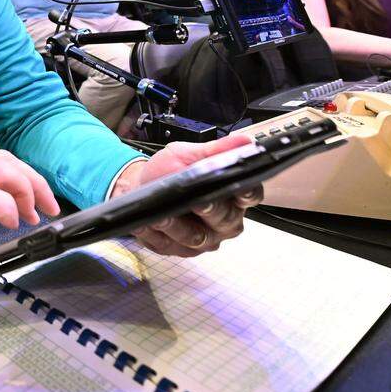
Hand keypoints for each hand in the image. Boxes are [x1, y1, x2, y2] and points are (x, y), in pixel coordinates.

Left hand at [113, 135, 261, 256]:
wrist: (140, 186)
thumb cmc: (169, 171)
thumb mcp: (189, 154)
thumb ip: (216, 150)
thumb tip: (245, 142)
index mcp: (233, 196)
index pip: (250, 195)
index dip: (247, 193)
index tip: (239, 188)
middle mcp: (223, 221)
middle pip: (225, 220)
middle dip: (211, 210)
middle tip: (198, 202)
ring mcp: (203, 238)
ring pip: (196, 237)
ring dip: (178, 226)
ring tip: (163, 215)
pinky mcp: (178, 249)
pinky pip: (168, 244)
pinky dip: (155, 234)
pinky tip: (145, 224)